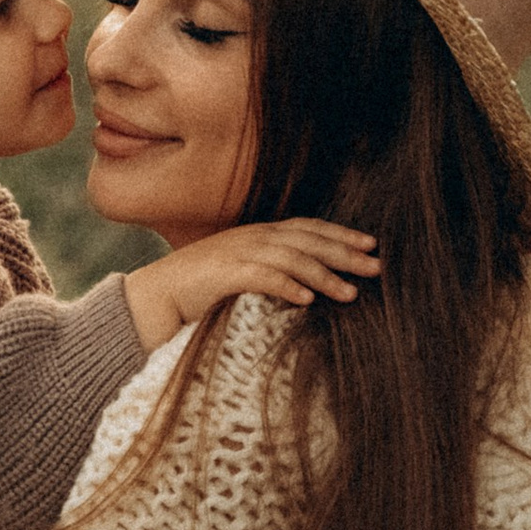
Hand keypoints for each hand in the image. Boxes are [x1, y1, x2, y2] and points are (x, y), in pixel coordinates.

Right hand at [121, 218, 380, 352]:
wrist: (153, 298)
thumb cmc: (199, 291)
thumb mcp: (242, 275)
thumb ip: (271, 272)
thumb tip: (306, 286)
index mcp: (259, 235)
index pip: (309, 229)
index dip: (341, 235)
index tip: (371, 245)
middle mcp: (253, 238)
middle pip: (308, 240)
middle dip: (345, 253)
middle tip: (377, 267)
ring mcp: (237, 254)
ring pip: (292, 258)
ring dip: (324, 275)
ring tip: (350, 293)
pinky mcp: (223, 274)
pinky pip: (262, 277)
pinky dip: (287, 286)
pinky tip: (307, 301)